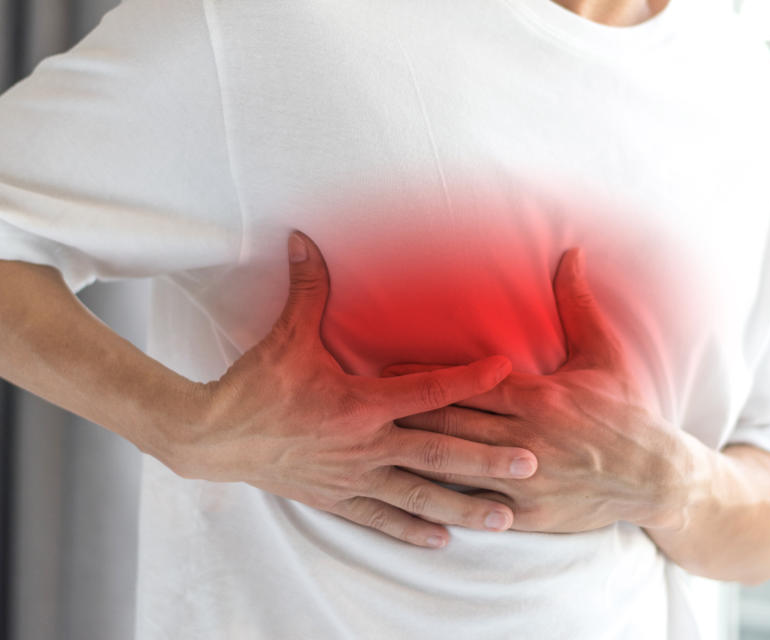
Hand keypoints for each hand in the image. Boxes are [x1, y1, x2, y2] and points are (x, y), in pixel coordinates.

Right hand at [160, 231, 537, 547]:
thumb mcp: (285, 336)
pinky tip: (442, 539)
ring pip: (419, 496)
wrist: (212, 437)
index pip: (428, 391)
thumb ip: (307, 289)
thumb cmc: (254, 386)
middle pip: (439, 454)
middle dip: (487, 460)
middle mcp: (366, 445)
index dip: (470, 379)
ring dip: (463, 507)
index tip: (507, 369)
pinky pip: (382, 518)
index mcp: (360, 404)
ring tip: (503, 518)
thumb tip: (306, 239)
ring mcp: (354, 477)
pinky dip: (412, 529)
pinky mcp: (337, 499)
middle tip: (531, 465)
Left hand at [382, 248, 710, 533]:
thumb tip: (569, 253)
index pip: (467, 383)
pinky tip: (410, 494)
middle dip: (403, 414)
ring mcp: (526, 480)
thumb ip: (578, 304)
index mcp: (539, 397)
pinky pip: (477, 505)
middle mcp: (526, 438)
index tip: (387, 369)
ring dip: (412, 455)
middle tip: (365, 405)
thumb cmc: (627, 411)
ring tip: (374, 445)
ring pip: (455, 466)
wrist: (656, 476)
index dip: (422, 377)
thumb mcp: (604, 354)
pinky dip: (443, 499)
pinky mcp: (530, 515)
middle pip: (450, 424)